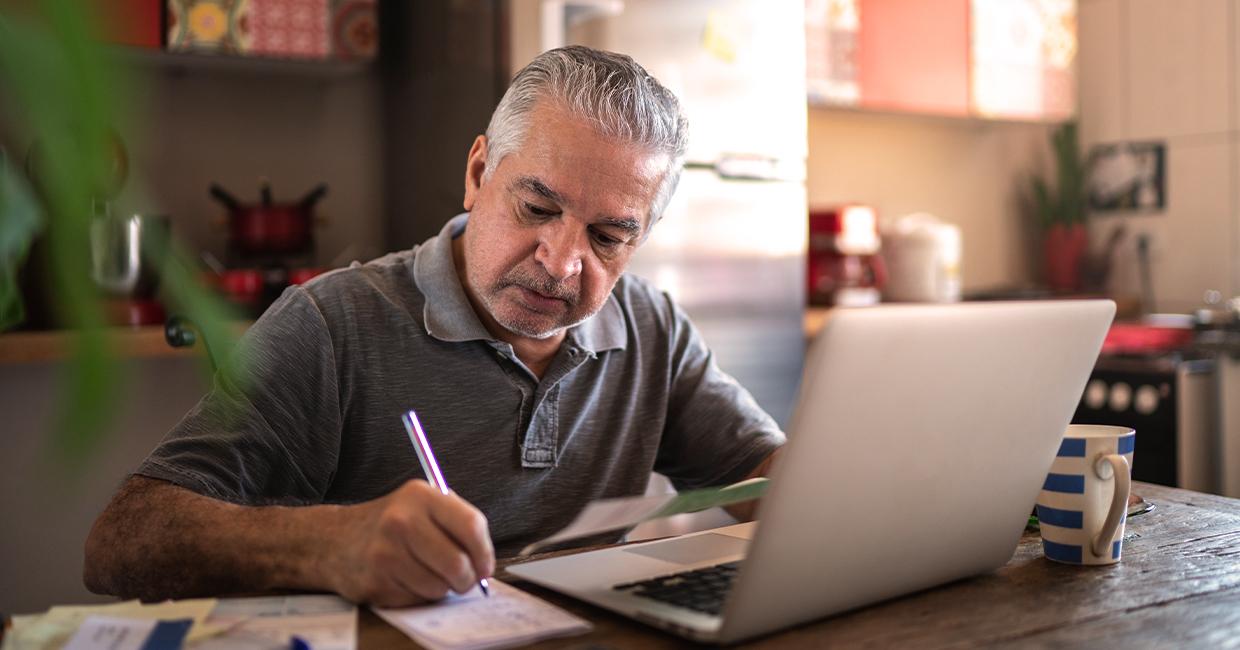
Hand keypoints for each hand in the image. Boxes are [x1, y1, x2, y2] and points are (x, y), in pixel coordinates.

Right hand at [322, 479, 494, 606]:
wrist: (335, 540)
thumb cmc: (390, 525)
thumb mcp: (421, 505)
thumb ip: (455, 523)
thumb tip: (484, 563)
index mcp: (420, 496)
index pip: (471, 525)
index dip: (485, 552)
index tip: (485, 566)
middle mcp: (402, 521)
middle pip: (458, 563)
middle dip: (468, 579)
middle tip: (464, 580)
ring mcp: (386, 552)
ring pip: (439, 586)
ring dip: (441, 588)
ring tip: (427, 574)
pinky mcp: (375, 581)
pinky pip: (417, 598)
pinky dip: (419, 595)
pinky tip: (405, 579)